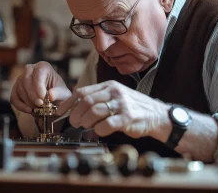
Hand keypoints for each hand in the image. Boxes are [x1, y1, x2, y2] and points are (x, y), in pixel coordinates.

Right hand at [10, 61, 71, 113]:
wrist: (53, 100)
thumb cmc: (59, 93)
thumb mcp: (63, 94)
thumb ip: (58, 93)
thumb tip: (50, 95)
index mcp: (43, 66)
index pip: (38, 73)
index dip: (39, 86)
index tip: (43, 97)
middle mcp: (30, 70)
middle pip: (26, 80)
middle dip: (33, 95)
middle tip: (41, 105)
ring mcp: (21, 79)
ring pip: (20, 89)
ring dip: (29, 101)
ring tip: (39, 108)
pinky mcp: (16, 89)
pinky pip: (14, 98)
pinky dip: (21, 106)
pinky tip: (30, 110)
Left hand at [56, 80, 170, 138]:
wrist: (157, 115)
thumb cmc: (133, 108)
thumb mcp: (116, 97)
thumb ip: (99, 100)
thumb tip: (76, 109)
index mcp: (109, 86)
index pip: (82, 92)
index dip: (68, 103)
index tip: (60, 112)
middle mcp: (115, 92)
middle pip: (86, 102)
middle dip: (76, 114)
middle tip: (74, 123)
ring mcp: (122, 104)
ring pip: (94, 112)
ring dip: (85, 122)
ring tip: (85, 127)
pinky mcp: (128, 117)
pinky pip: (106, 124)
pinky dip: (99, 130)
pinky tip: (99, 131)